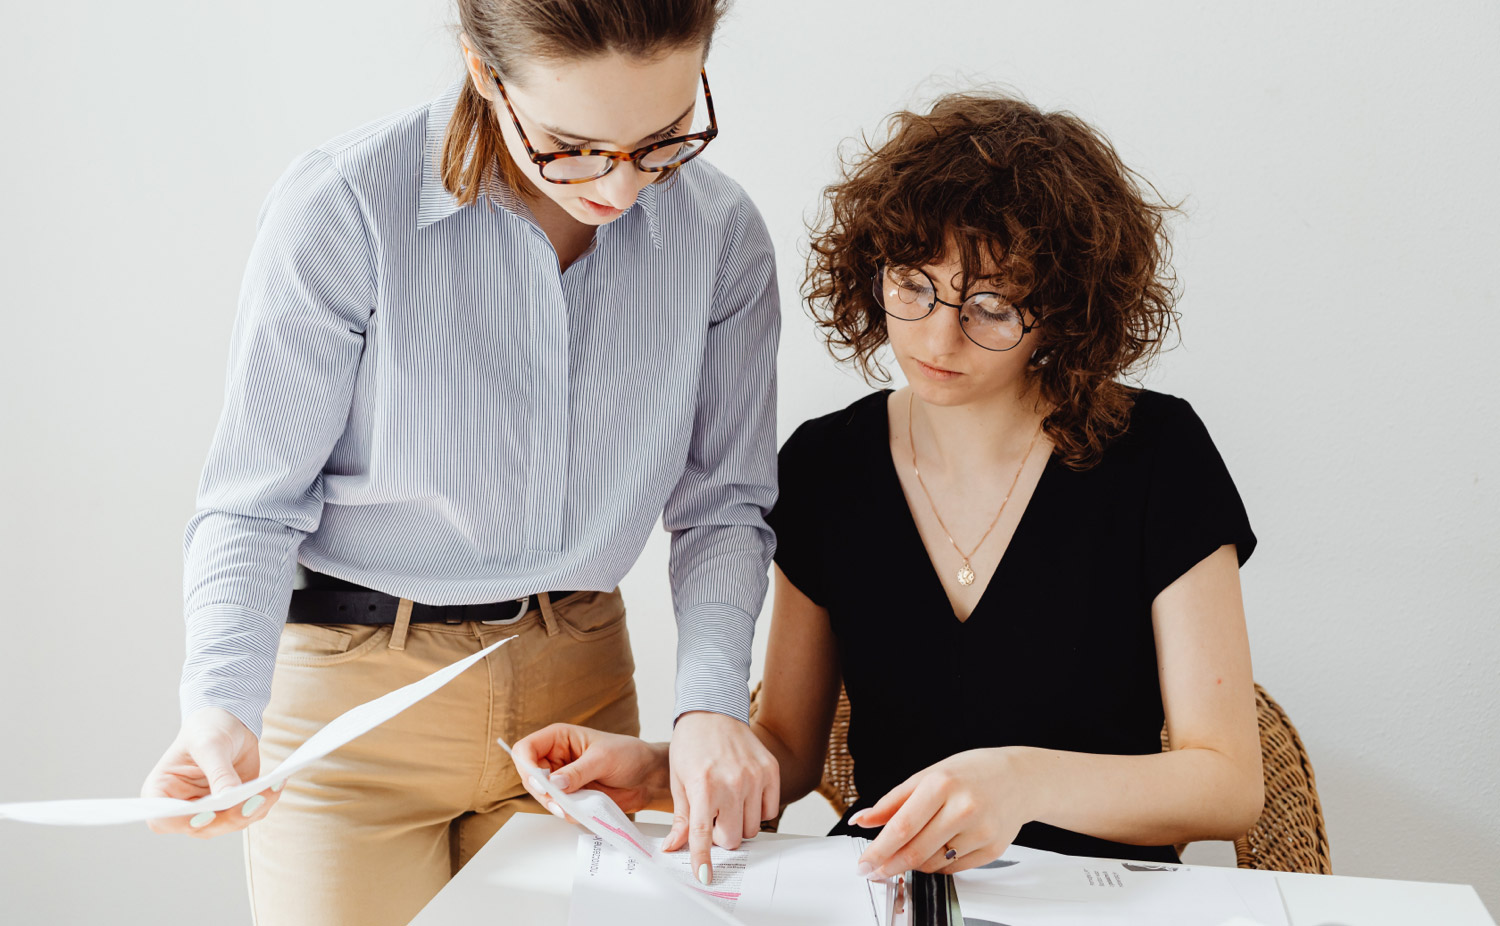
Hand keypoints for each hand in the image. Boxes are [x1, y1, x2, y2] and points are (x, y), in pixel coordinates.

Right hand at [141, 707, 279, 838]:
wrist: (229, 721)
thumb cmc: (208, 728)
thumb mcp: (210, 744)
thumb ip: (219, 772)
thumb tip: (230, 799)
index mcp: (162, 792)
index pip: (163, 819)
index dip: (183, 822)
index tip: (208, 813)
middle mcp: (183, 807)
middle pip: (202, 828)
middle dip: (231, 817)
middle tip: (256, 800)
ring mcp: (208, 810)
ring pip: (229, 824)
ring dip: (253, 810)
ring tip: (271, 788)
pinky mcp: (232, 806)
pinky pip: (249, 813)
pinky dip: (264, 802)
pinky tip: (276, 784)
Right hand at [511, 723, 669, 816]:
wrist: (648, 777)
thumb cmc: (629, 755)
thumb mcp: (603, 759)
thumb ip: (577, 772)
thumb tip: (553, 784)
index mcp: (558, 738)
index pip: (525, 749)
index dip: (527, 766)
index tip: (541, 783)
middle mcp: (556, 758)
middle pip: (529, 777)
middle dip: (542, 792)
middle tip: (560, 802)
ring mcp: (562, 779)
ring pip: (542, 796)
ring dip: (556, 805)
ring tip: (575, 806)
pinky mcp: (571, 797)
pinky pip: (558, 808)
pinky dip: (567, 812)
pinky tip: (583, 809)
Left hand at [662, 711, 779, 885]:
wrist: (712, 711)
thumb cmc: (691, 744)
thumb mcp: (678, 781)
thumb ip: (681, 818)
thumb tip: (673, 847)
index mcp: (703, 786)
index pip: (703, 834)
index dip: (703, 860)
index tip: (705, 876)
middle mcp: (731, 782)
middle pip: (732, 837)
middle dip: (721, 836)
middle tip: (712, 819)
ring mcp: (754, 776)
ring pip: (752, 827)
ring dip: (739, 824)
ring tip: (727, 804)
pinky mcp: (770, 770)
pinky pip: (770, 810)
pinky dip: (758, 810)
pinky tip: (744, 796)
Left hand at [852, 748, 1031, 878]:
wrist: (1018, 779)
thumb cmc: (971, 773)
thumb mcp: (928, 776)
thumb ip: (893, 801)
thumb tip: (862, 820)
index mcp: (942, 784)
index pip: (902, 826)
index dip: (878, 850)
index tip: (864, 863)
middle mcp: (963, 808)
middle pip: (916, 850)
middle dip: (889, 865)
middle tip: (874, 871)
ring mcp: (981, 831)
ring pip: (932, 864)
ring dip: (913, 864)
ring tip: (911, 850)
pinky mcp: (992, 850)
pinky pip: (952, 869)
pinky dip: (937, 864)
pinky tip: (937, 850)